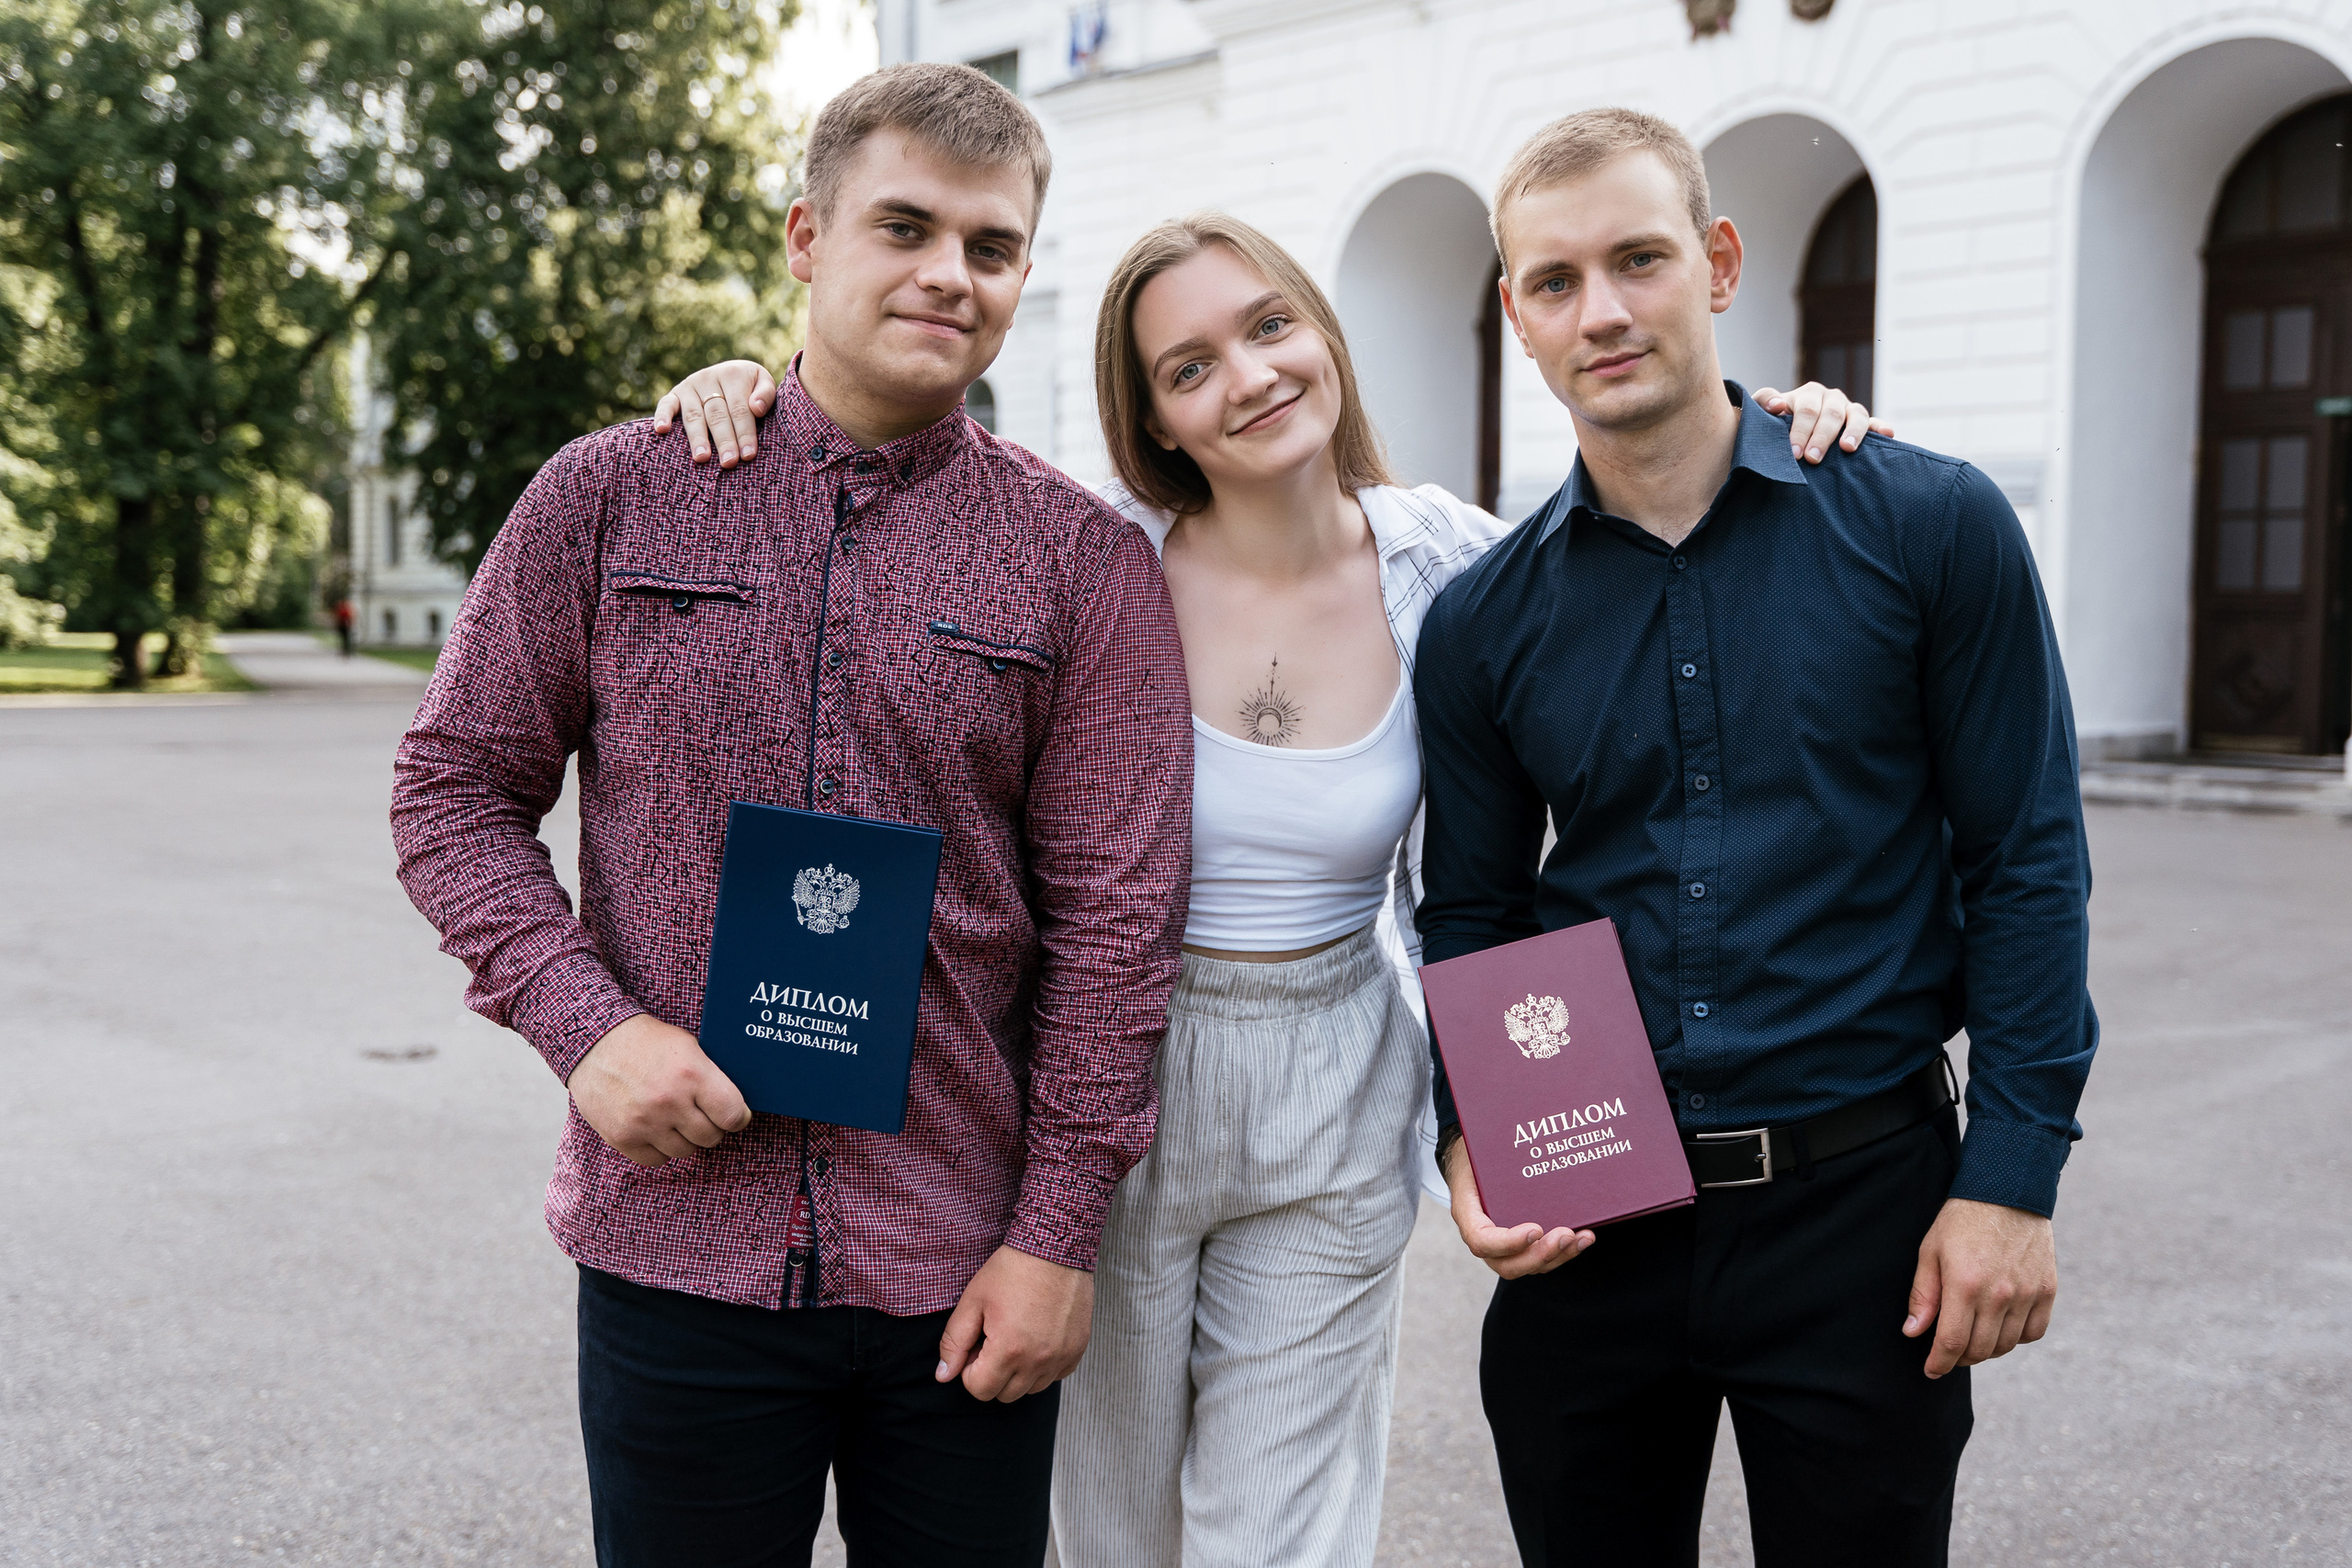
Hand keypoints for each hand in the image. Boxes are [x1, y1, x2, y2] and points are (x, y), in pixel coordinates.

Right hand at [567, 1013, 752, 1166]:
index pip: (733, 1115)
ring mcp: (644, 1122)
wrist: (594, 1041)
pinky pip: (657, 1160)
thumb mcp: (688, 1046)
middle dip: (711, 1126)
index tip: (734, 1115)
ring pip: (685, 1151)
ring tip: (674, 1117)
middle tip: (700, 1113)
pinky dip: (660, 1149)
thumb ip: (712, 1076)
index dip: (738, 1117)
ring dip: (685, 1138)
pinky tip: (655, 1128)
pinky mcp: (622, 1137)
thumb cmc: (648, 1041)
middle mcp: (669, 1101)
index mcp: (692, 1074)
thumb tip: (740, 1105)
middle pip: (711, 1137)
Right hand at [652, 359, 779, 468]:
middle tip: (729, 462)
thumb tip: (757, 408)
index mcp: (733, 375)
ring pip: (694, 415)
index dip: (744, 433)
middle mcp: (709, 378)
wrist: (731, 373)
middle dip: (724, 440)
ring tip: (702, 458)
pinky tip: (661, 430)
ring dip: (697, 437)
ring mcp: (690, 386)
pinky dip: (662, 416)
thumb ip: (766, 394)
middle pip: (717, 415)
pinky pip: (666, 404)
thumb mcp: (763, 383)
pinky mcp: (675, 393)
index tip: (748, 455)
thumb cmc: (751, 387)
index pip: (739, 409)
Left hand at [935, 1245, 1093, 1401]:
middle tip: (994, 1339)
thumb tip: (943, 1376)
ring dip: (1018, 1372)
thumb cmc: (1012, 1269)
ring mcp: (1062, 1357)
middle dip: (992, 1373)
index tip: (976, 1344)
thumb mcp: (973, 1301)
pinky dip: (1043, 1365)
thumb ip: (954, 1342)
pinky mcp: (1077, 1350)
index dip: (970, 1370)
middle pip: (1005, 1394)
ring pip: (1031, 1388)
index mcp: (1009, 1350)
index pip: (979, 1389)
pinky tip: (1038, 1337)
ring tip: (1016, 1336)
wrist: (1055, 1247)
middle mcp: (1039, 1361)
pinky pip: (1055, 1375)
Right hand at [1442, 1135, 1594, 1278]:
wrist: (1474, 1159)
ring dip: (1558, 1256)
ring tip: (1581, 1237)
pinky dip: (1564, 1252)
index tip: (1535, 1228)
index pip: (1481, 1240)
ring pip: (1528, 1266)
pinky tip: (1584, 1237)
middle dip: (1540, 1255)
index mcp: (1467, 1213)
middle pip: (1507, 1264)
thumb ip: (1490, 1144)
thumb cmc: (1477, 1151)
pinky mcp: (1521, 1244)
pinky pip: (1540, 1258)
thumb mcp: (1475, 1146)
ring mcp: (1502, 1245)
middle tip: (1565, 1234)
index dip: (1509, 1242)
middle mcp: (1483, 1236)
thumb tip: (1520, 1122)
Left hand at [1751, 382, 1892, 463]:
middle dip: (1821, 437)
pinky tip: (1888, 434)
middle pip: (1829, 414)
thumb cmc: (1776, 423)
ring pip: (1855, 415)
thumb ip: (1764, 402)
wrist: (1790, 430)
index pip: (1806, 409)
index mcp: (1808, 394)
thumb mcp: (1765, 412)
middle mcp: (1830, 398)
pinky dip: (1881, 427)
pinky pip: (1874, 423)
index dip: (1800, 430)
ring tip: (1846, 449)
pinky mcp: (1863, 422)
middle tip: (1812, 459)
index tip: (1794, 452)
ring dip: (1852, 432)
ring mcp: (1848, 409)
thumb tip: (1776, 405)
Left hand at [1904, 1198, 2057, 1378]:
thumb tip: (1913, 1333)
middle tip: (1949, 1352)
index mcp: (1965, 1285)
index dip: (1940, 1363)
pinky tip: (2002, 1326)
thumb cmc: (1961, 1221)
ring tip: (1973, 1338)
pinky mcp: (2047, 1290)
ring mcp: (2027, 1293)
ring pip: (2007, 1345)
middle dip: (1960, 1358)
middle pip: (1980, 1349)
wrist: (2007, 1193)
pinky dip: (2017, 1337)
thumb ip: (1923, 1295)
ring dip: (1987, 1350)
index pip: (1952, 1342)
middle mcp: (1999, 1294)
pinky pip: (2034, 1332)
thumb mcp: (1930, 1251)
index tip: (1931, 1370)